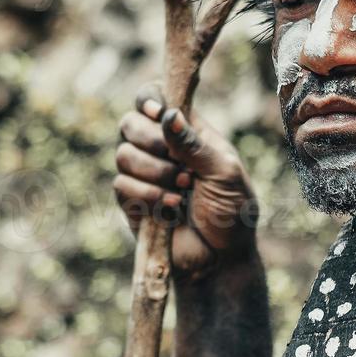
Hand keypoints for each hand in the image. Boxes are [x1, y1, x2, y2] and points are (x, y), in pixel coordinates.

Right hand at [114, 86, 257, 280]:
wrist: (222, 258)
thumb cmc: (233, 212)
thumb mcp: (225, 173)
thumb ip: (194, 144)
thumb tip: (168, 114)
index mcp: (186, 132)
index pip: (155, 98)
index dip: (148, 98)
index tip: (156, 111)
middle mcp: (160, 150)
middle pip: (129, 122)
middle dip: (150, 140)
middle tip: (178, 162)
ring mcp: (144, 176)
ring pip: (122, 154)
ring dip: (155, 173)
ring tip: (183, 190)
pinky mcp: (132, 202)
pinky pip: (122, 185)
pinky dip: (149, 196)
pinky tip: (172, 209)